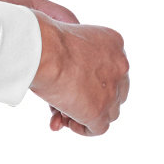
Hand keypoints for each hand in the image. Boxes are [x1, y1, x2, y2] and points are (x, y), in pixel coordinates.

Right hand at [30, 14, 129, 135]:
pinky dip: (82, 128)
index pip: (111, 68)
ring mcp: (111, 91)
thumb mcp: (69, 35)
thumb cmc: (46, 39)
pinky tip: (64, 121)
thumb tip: (70, 62)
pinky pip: (98, 129)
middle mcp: (120, 67)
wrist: (44, 51)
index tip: (72, 83)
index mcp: (114, 43)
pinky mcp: (99, 111)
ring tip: (62, 112)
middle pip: (115, 91)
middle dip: (94, 99)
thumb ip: (76, 49)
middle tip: (68, 101)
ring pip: (109, 112)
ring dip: (87, 114)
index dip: (92, 81)